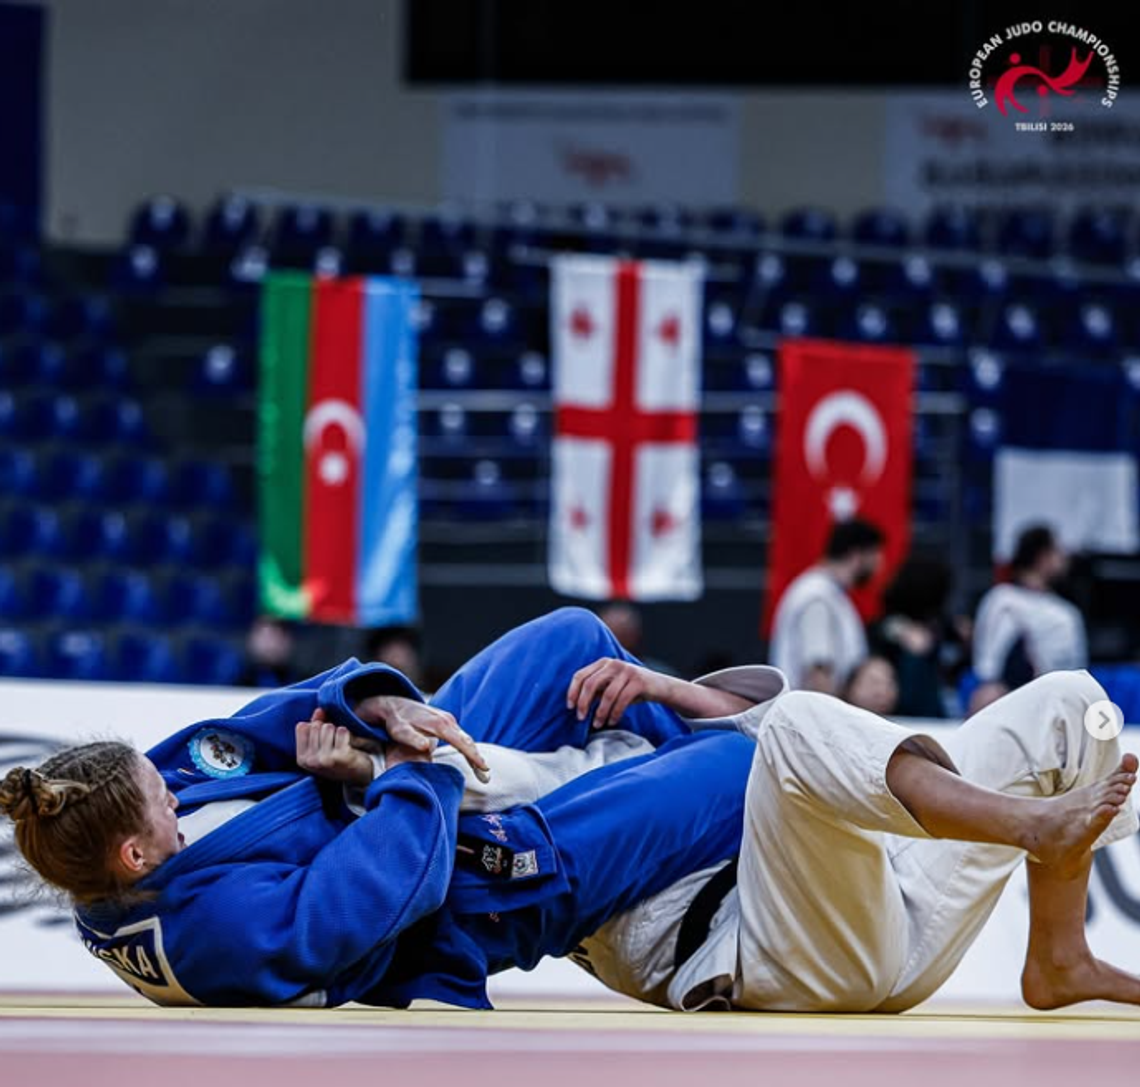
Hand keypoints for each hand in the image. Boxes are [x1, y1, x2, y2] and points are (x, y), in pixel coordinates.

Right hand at [295, 710, 377, 786]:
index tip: (322, 739)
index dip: (315, 727)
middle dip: (327, 729)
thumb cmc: (337, 758)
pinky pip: (341, 731)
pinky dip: (346, 734)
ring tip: (340, 744)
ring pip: (328, 726)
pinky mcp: (340, 757)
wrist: (358, 775)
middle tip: (334, 743)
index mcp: (302, 758)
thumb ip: (316, 726)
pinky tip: (348, 745)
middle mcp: (310, 761)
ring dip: (336, 731)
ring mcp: (325, 759)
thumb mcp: (320, 745)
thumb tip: (319, 710)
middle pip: (316, 725)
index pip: (302, 726)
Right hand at [356, 696, 490, 782]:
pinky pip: (409, 733)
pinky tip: (423, 745)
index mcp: (448, 725)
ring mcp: (421, 721)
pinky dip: (417, 739)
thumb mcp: (435, 736)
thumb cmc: (416, 724)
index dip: (476, 757)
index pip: (466, 742)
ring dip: (453, 743)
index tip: (486, 773)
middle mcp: (439, 721)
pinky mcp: (400, 725)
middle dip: (472, 754)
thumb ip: (449, 748)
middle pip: (460, 738)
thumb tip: (462, 770)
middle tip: (484, 768)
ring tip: (464, 757)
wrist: (390, 704)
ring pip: (441, 732)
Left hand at [567, 657, 672, 728]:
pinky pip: (622, 700)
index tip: (570, 707)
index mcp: (603, 663)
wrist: (659, 686)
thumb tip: (576, 704)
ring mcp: (627, 671)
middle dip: (583, 703)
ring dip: (600, 712)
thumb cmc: (630, 689)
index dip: (572, 691)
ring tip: (598, 724)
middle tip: (581, 718)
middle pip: (591, 684)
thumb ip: (595, 691)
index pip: (580, 675)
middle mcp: (613, 664)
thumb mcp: (611, 687)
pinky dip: (614, 713)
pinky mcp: (638, 681)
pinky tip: (612, 721)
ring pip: (607, 694)